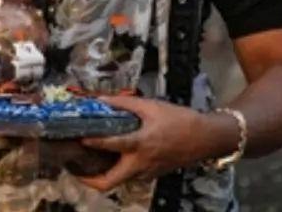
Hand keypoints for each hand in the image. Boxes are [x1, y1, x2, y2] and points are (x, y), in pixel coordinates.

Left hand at [77, 95, 230, 191]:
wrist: (205, 138)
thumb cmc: (180, 120)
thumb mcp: (152, 107)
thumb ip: (126, 104)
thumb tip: (103, 100)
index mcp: (140, 144)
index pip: (110, 145)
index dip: (92, 142)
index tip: (78, 139)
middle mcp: (140, 163)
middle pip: (109, 183)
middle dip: (89, 180)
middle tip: (76, 169)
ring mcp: (146, 172)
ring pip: (119, 181)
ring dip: (103, 175)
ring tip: (89, 162)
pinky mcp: (152, 174)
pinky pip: (130, 177)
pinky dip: (118, 170)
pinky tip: (113, 158)